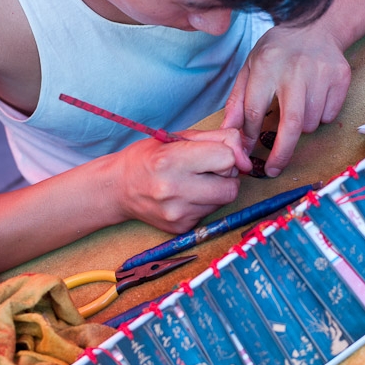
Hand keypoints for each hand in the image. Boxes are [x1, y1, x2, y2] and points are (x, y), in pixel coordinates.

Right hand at [115, 128, 252, 232]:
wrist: (118, 188)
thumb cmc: (150, 157)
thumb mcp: (181, 137)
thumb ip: (220, 139)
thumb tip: (246, 159)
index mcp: (172, 161)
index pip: (227, 158)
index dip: (226, 154)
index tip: (212, 153)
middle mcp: (174, 190)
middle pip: (232, 186)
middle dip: (226, 175)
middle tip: (205, 169)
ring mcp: (178, 213)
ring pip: (225, 200)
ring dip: (217, 189)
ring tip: (195, 181)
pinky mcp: (181, 228)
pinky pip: (211, 213)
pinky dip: (206, 203)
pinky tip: (187, 196)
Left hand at [222, 22, 350, 176]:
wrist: (314, 25)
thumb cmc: (277, 50)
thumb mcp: (250, 67)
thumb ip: (237, 100)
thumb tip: (229, 132)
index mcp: (266, 65)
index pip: (254, 111)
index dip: (248, 135)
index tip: (246, 151)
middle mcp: (294, 69)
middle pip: (290, 125)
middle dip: (281, 154)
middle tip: (274, 170)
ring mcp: (321, 73)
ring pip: (311, 123)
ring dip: (300, 127)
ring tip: (296, 106)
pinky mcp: (340, 78)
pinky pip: (329, 116)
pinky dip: (320, 116)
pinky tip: (314, 97)